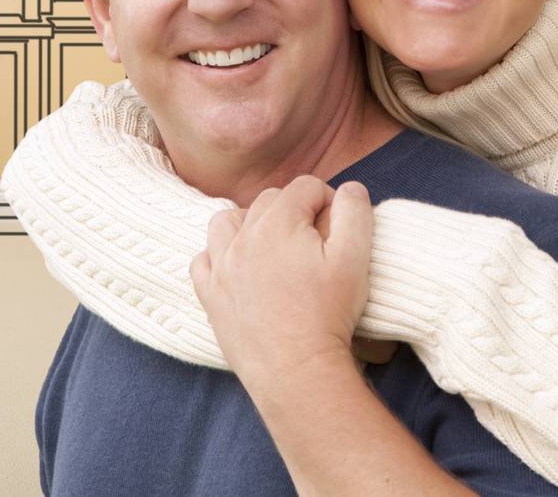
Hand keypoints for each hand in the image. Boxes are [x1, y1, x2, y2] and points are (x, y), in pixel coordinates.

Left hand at [190, 176, 374, 397]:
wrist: (296, 371)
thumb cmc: (329, 314)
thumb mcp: (355, 260)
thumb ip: (355, 214)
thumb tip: (350, 189)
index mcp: (278, 223)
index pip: (304, 187)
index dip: (327, 199)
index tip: (338, 224)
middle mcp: (242, 237)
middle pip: (267, 201)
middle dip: (292, 210)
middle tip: (314, 239)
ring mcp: (220, 266)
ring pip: (226, 222)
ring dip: (248, 223)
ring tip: (271, 244)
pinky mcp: (209, 294)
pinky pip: (202, 260)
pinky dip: (217, 257)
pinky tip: (236, 268)